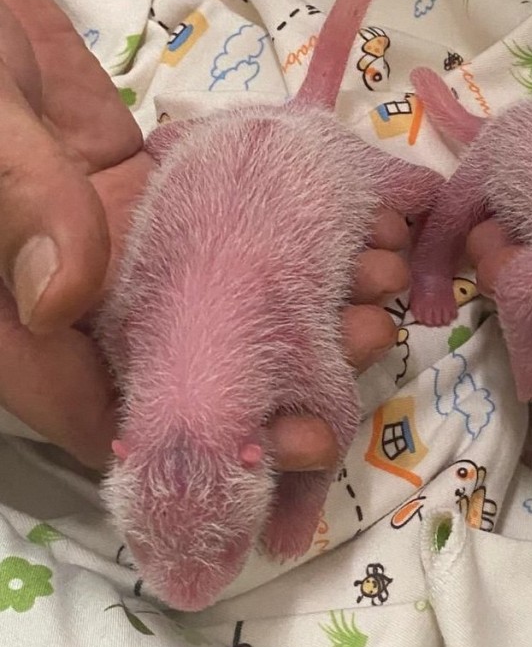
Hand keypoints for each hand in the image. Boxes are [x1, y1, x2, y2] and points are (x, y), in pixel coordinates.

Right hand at [0, 0, 406, 469]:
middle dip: (292, 372)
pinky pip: (247, 237)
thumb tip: (63, 299)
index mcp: (21, 319)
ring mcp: (135, 250)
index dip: (199, 442)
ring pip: (235, 304)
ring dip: (319, 300)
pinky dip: (308, 238)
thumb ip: (19, 208)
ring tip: (382, 276)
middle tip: (368, 339)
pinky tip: (363, 229)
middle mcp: (86, 301)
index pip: (105, 414)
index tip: (288, 439)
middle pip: (196, 369)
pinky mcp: (170, 204)